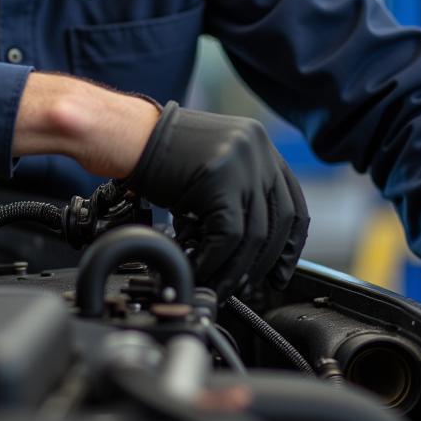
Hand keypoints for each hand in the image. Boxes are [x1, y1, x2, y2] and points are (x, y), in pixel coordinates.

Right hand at [125, 101, 308, 299]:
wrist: (129, 135)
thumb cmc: (161, 151)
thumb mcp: (213, 162)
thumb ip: (238, 188)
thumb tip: (251, 241)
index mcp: (258, 143)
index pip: (291, 200)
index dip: (290, 242)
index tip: (281, 268)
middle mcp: (256, 149)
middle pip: (279, 219)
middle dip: (267, 260)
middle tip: (251, 284)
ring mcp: (240, 163)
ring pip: (254, 233)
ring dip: (237, 268)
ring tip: (222, 284)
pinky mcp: (220, 181)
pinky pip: (228, 235)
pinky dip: (217, 261)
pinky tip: (203, 269)